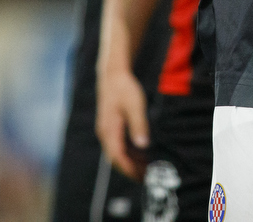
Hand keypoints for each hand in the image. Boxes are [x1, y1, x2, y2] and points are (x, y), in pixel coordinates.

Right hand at [95, 64, 150, 179]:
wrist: (113, 75)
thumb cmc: (125, 88)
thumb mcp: (135, 105)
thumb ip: (139, 125)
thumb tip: (143, 146)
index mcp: (109, 130)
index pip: (117, 157)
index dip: (129, 169)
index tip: (141, 176)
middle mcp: (105, 133)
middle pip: (116, 158)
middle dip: (130, 169)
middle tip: (147, 176)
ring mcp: (106, 131)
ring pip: (117, 153)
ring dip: (131, 162)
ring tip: (147, 168)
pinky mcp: (110, 127)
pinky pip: (118, 145)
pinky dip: (129, 153)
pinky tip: (142, 153)